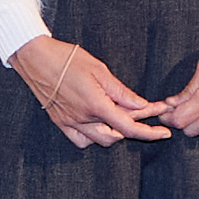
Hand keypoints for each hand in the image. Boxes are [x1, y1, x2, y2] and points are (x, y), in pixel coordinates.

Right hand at [9, 35, 168, 147]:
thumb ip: (121, 92)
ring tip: (120, 116)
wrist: (34, 57)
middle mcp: (83, 118)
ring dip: (114, 132)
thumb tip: (141, 105)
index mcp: (96, 105)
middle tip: (144, 111)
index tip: (164, 131)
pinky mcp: (60, 122)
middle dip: (134, 125)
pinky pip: (80, 140)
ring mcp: (70, 122)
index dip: (150, 132)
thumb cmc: (66, 58)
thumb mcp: (99, 70)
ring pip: (100, 140)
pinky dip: (93, 137)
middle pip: (117, 135)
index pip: (129, 127)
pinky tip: (97, 125)